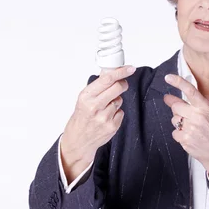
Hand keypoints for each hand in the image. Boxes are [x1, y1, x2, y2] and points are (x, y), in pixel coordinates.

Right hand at [60, 65, 135, 180]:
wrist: (78, 139)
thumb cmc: (81, 117)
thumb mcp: (84, 99)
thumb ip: (98, 86)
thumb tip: (111, 72)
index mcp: (86, 96)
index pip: (107, 79)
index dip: (121, 72)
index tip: (130, 68)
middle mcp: (94, 106)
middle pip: (118, 87)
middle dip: (122, 84)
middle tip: (121, 84)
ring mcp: (104, 117)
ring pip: (120, 100)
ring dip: (116, 101)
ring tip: (105, 108)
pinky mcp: (112, 126)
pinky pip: (121, 112)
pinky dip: (117, 113)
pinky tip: (107, 117)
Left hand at [162, 73, 208, 190]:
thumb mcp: (205, 114)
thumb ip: (188, 105)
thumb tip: (167, 98)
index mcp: (204, 107)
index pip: (190, 91)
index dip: (178, 82)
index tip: (168, 77)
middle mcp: (198, 115)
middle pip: (176, 106)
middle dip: (177, 111)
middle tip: (186, 117)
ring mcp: (191, 127)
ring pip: (174, 120)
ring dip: (179, 124)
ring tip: (191, 129)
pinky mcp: (185, 138)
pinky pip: (174, 132)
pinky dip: (179, 135)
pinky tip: (189, 137)